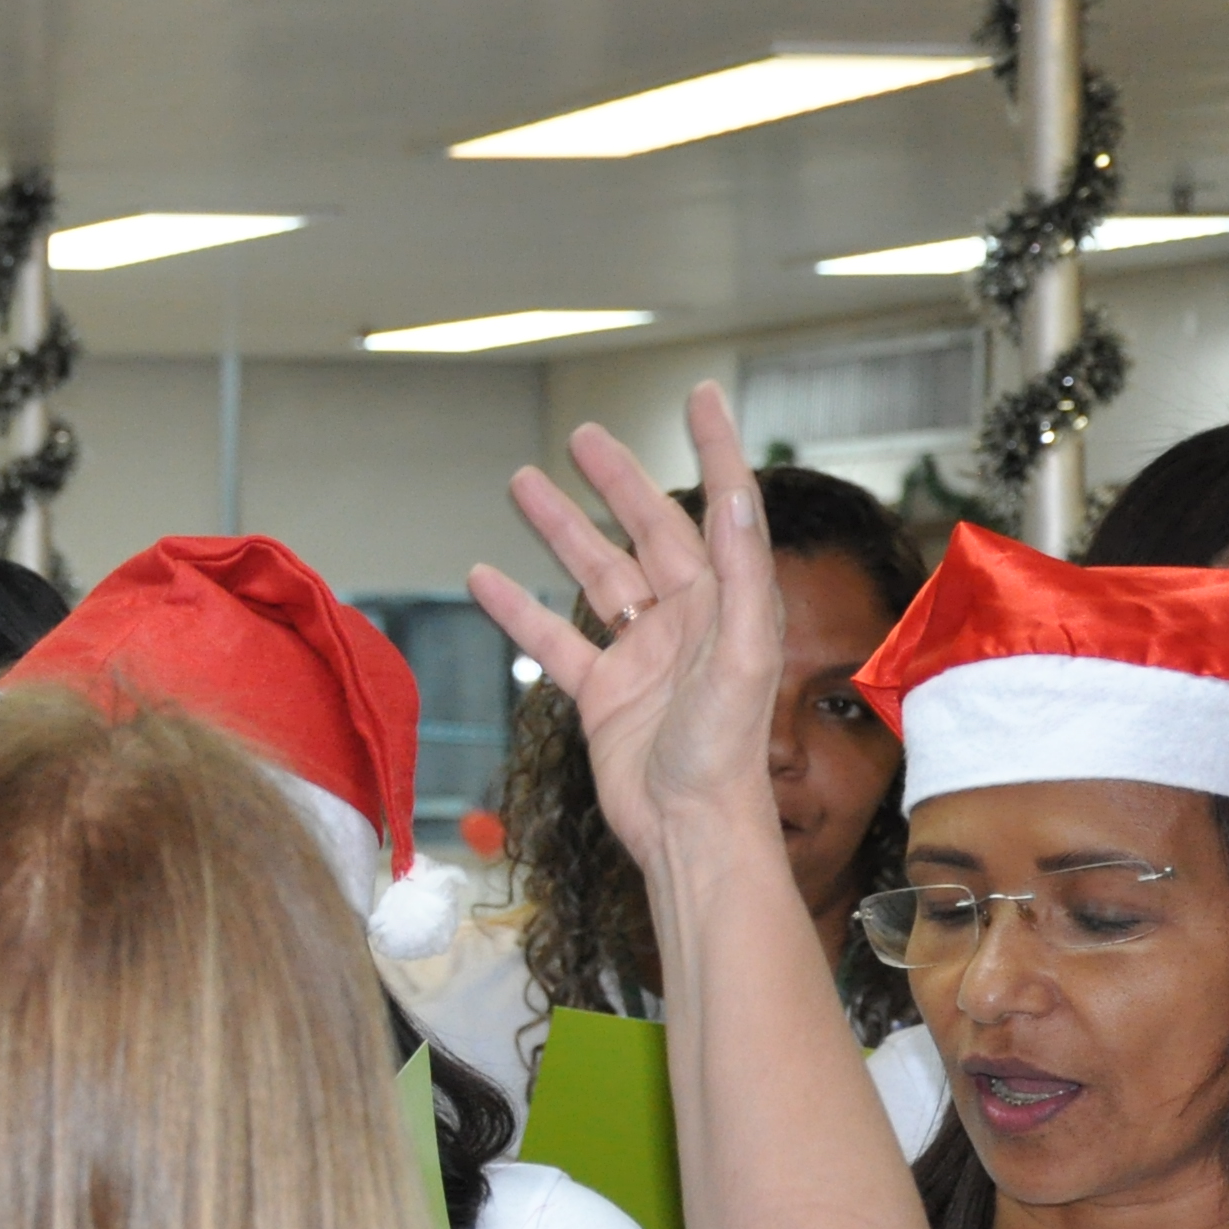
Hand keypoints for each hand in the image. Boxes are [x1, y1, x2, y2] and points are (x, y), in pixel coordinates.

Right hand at [468, 381, 784, 879]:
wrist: (690, 831)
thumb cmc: (727, 753)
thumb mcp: (742, 655)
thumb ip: (738, 575)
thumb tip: (734, 497)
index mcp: (728, 602)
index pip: (722, 507)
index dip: (715, 450)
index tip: (702, 398)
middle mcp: (686, 619)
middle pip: (645, 530)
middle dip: (616, 481)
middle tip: (584, 436)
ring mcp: (641, 655)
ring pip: (592, 575)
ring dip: (559, 531)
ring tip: (521, 483)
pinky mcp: (603, 693)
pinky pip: (554, 640)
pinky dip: (519, 609)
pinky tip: (485, 578)